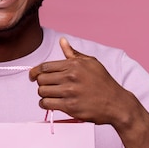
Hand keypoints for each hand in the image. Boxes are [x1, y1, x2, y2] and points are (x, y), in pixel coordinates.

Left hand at [29, 37, 148, 147]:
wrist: (116, 103)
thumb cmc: (103, 82)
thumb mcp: (91, 63)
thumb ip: (73, 53)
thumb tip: (62, 41)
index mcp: (74, 65)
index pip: (45, 66)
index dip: (35, 71)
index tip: (32, 76)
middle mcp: (71, 77)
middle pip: (41, 79)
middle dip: (40, 83)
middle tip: (46, 87)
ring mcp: (70, 92)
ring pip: (42, 92)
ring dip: (43, 95)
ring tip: (50, 95)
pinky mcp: (70, 107)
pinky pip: (47, 104)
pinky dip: (45, 104)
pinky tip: (50, 103)